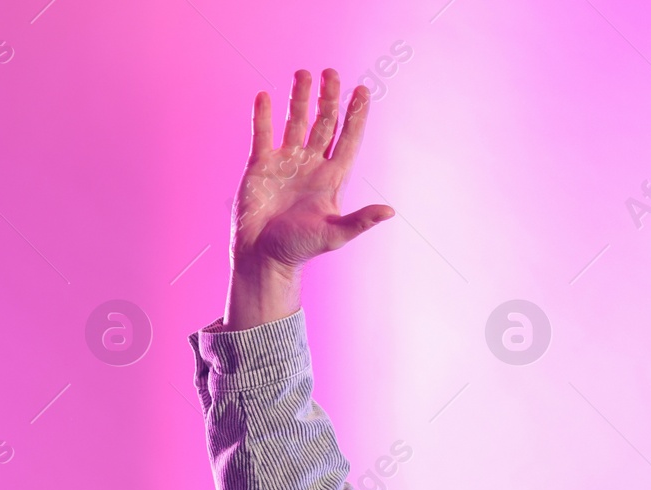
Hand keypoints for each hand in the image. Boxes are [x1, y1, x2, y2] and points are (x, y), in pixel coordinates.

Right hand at [225, 69, 393, 327]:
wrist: (263, 257)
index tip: (363, 90)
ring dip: (299, 99)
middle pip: (323, 123)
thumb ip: (361, 220)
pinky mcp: (260, 166)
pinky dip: (263, 115)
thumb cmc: (300, 249)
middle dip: (328, 98)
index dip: (356, 115)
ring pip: (295, 122)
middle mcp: (311, 166)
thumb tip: (390, 211)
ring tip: (303, 73)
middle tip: (332, 72)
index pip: (347, 139)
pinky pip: (262, 134)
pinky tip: (265, 96)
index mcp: (332, 178)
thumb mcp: (335, 233)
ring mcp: (285, 163)